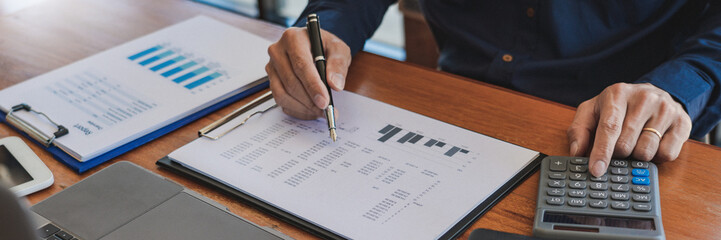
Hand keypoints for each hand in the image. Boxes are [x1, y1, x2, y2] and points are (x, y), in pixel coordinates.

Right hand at [266, 27, 350, 118]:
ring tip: (320, 111)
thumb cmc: (325, 46)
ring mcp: (272, 66)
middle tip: (326, 110)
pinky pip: (280, 100)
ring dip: (302, 107)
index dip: (313, 86)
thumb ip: (338, 65)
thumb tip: (335, 85)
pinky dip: (296, 109)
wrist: (314, 46)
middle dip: (310, 101)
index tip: (324, 101)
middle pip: (291, 82)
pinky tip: (310, 110)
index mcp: (293, 38)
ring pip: (282, 94)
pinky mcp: (271, 80)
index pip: (301, 65)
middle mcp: (278, 51)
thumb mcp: (339, 50)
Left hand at [567, 83, 691, 176]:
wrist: (654, 94)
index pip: (609, 127)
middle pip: (626, 144)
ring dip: (637, 156)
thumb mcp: (592, 111)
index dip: (601, 152)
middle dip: (618, 154)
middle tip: (618, 147)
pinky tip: (652, 144)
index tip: (596, 170)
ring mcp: (666, 109)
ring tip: (635, 142)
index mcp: (617, 93)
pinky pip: (667, 154)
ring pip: (646, 151)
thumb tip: (577, 152)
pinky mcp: (683, 122)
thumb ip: (579, 130)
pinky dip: (656, 157)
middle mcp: (644, 98)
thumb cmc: (618, 107)